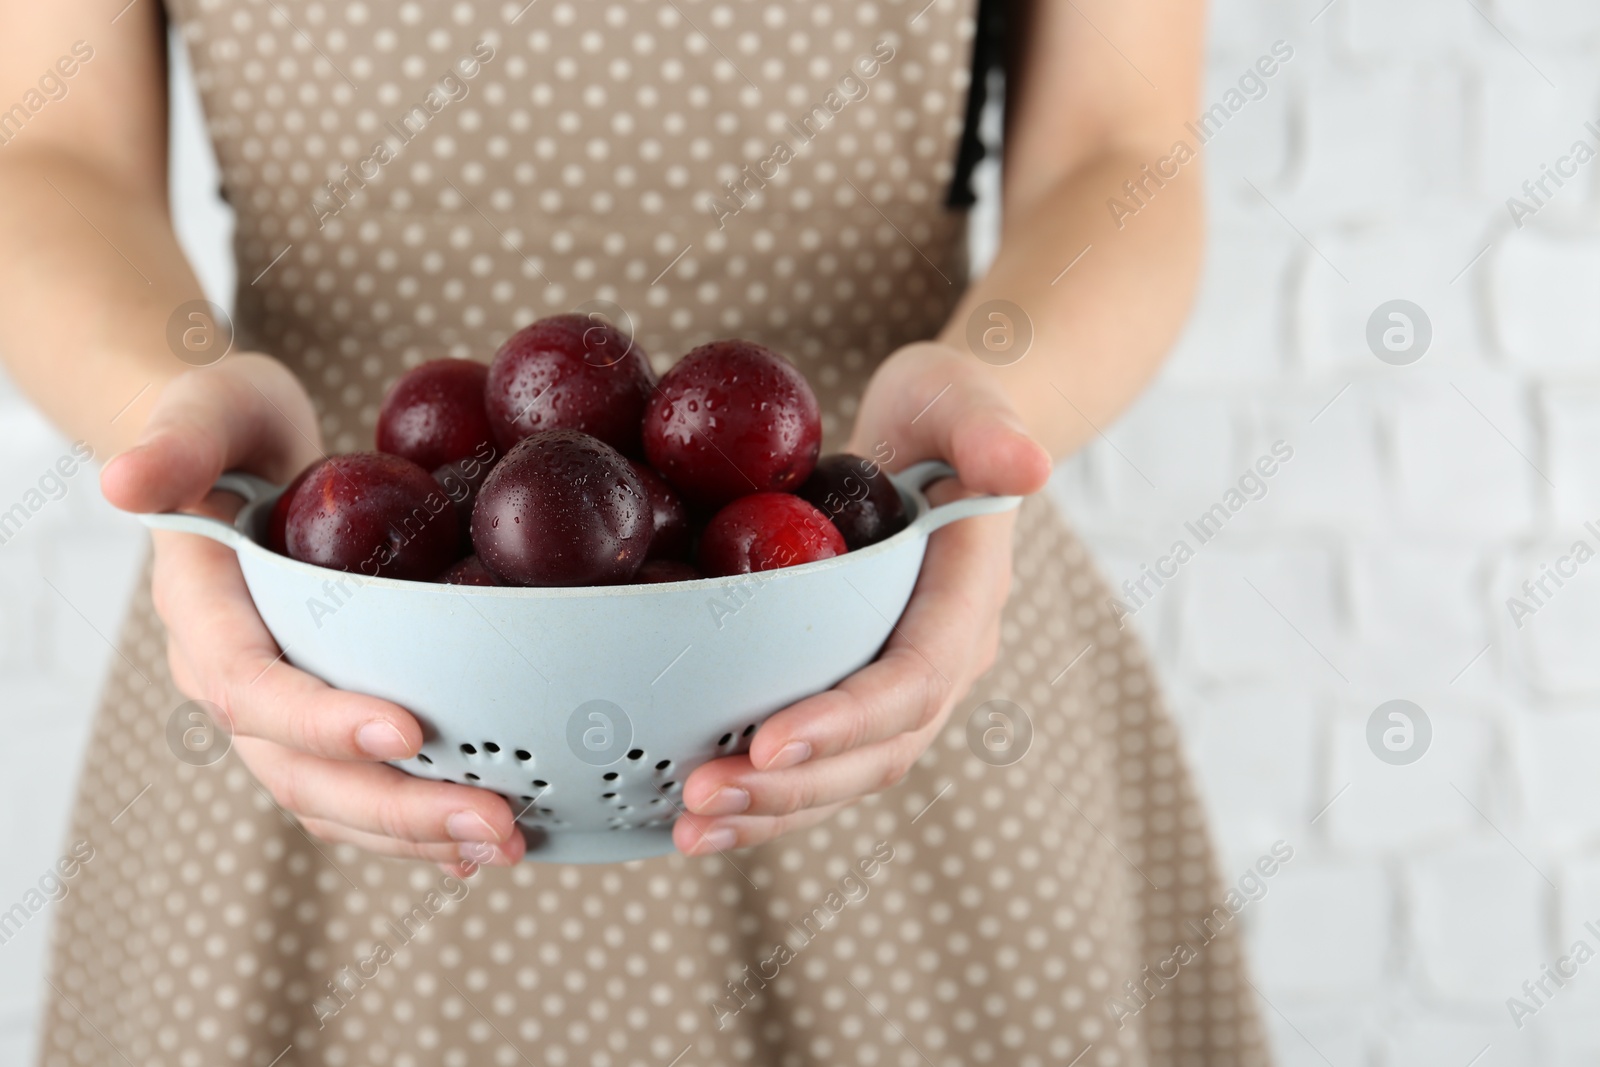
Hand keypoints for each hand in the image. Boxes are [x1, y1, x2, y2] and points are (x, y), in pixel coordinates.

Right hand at [102, 355, 524, 873]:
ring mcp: (278, 707)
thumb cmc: (226, 426)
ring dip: (419, 834)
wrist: (240, 452)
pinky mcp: (322, 712)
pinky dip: (416, 822)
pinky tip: (482, 840)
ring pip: (334, 799)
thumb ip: (173, 444)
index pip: (248, 689)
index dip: (320, 721)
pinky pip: (359, 787)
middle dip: (396, 808)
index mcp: (202, 617)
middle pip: (299, 771)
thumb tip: (124, 481)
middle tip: (494, 823)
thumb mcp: (204, 412)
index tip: (408, 731)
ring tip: (507, 843)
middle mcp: (235, 679)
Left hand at [674, 342, 1051, 853]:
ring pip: (847, 775)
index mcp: (968, 600)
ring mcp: (905, 685)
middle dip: (793, 786)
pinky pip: (820, 761)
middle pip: (878, 752)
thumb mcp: (961, 395)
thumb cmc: (945, 407)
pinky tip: (693, 812)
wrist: (942, 435)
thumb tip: (1029, 467)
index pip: (915, 679)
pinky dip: (763, 794)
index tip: (768, 740)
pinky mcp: (859, 689)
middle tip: (701, 798)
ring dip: (770, 809)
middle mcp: (945, 660)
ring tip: (689, 826)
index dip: (847, 719)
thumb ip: (990, 428)